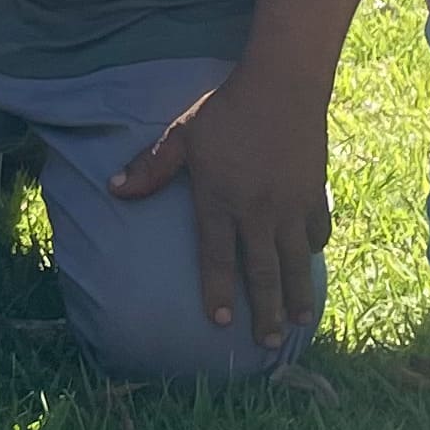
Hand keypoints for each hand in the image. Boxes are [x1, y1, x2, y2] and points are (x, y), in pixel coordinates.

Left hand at [112, 71, 332, 347]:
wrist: (282, 86)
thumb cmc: (226, 110)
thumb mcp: (181, 135)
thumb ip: (151, 167)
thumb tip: (113, 189)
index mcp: (219, 200)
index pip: (216, 258)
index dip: (218, 292)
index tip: (220, 323)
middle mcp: (256, 211)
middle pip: (262, 272)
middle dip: (265, 312)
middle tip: (268, 344)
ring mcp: (289, 205)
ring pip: (295, 261)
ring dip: (297, 295)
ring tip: (300, 323)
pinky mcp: (314, 193)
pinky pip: (316, 231)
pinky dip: (314, 250)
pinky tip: (311, 263)